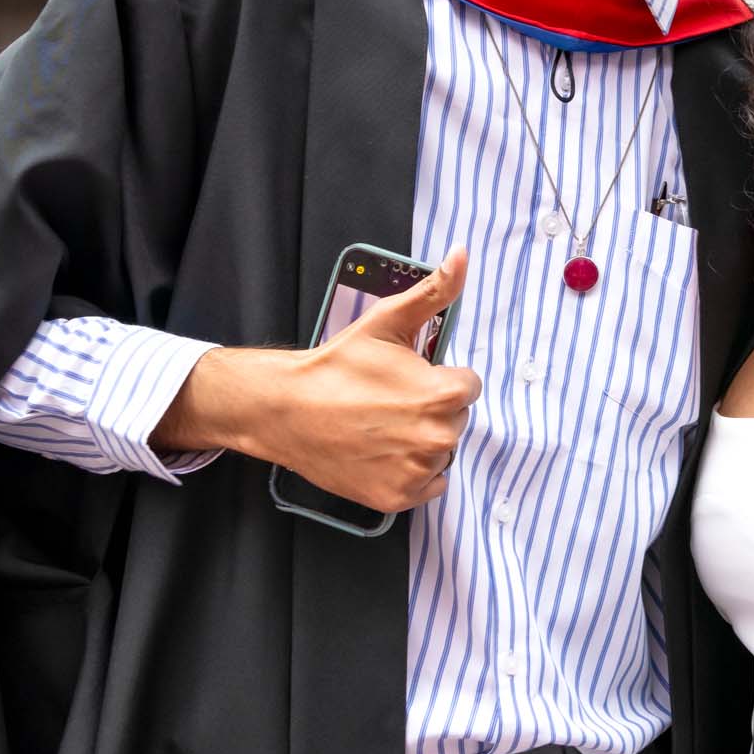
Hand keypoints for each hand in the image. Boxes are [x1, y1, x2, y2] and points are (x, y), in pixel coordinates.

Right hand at [153, 251, 480, 514]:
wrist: (286, 410)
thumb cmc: (337, 366)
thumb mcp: (386, 322)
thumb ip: (433, 292)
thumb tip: (461, 256)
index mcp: (443, 394)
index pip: (467, 386)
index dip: (439, 378)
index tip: (409, 378)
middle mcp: (438, 438)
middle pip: (455, 419)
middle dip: (431, 408)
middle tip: (390, 402)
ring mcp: (418, 472)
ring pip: (441, 453)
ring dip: (422, 441)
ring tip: (383, 426)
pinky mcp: (398, 498)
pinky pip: (429, 485)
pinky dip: (412, 473)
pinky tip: (383, 453)